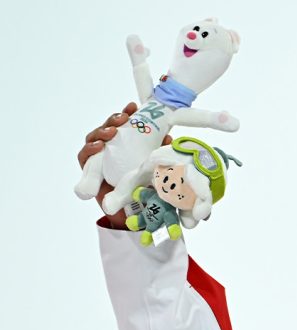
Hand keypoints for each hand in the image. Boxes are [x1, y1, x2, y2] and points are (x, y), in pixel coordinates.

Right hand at [77, 103, 171, 226]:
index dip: (126, 113)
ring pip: (94, 138)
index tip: (133, 106)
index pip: (123, 125)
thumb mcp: (154, 167)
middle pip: (107, 128)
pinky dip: (89, 149)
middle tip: (123, 118)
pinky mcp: (89, 171)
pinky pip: (84, 157)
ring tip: (111, 131)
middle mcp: (110, 149)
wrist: (133, 214)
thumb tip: (169, 136)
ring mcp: (98, 158)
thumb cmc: (142, 186)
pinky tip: (98, 146)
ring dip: (102, 132)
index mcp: (125, 145)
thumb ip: (159, 152)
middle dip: (114, 120)